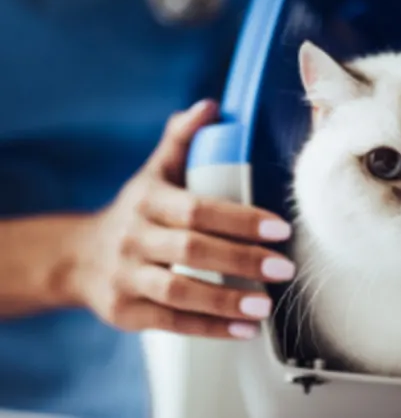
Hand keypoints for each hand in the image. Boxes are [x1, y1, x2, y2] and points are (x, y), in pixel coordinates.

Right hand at [67, 99, 294, 338]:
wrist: (79, 258)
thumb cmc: (135, 210)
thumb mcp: (153, 172)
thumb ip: (181, 140)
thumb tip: (210, 105)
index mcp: (148, 200)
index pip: (198, 209)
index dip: (240, 219)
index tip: (280, 228)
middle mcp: (135, 238)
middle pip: (191, 250)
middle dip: (241, 260)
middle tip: (284, 268)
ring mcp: (127, 278)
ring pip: (179, 292)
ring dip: (226, 301)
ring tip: (266, 305)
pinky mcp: (126, 313)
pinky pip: (171, 323)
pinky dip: (210, 328)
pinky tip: (245, 330)